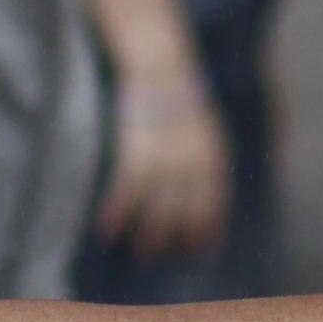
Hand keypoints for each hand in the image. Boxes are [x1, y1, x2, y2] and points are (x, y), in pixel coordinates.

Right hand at [98, 81, 230, 255]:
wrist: (160, 66)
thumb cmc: (180, 91)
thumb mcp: (205, 123)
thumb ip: (206, 154)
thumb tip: (206, 182)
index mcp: (211, 157)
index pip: (214, 205)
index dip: (207, 230)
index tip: (202, 250)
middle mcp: (191, 165)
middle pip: (185, 215)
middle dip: (175, 239)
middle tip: (164, 255)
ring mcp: (164, 161)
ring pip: (157, 211)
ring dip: (147, 235)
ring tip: (139, 251)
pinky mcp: (136, 154)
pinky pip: (126, 193)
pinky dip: (117, 214)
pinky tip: (108, 229)